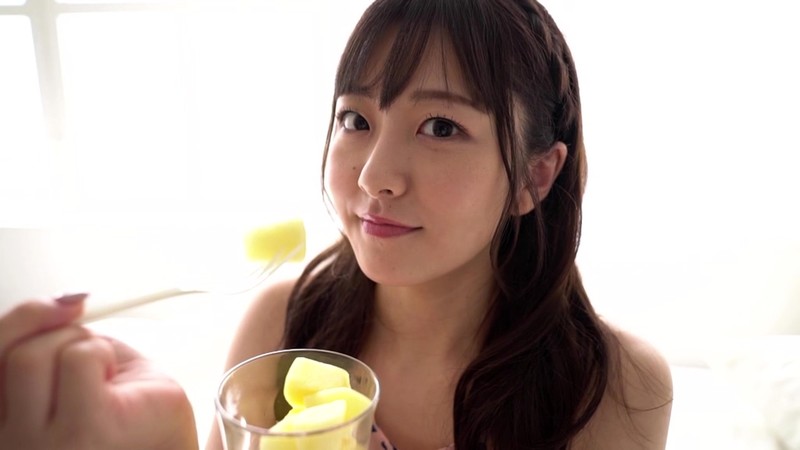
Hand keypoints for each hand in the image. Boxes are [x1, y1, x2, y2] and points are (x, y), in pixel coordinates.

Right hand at [0, 294, 199, 449]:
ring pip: (34, 353)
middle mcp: (15, 441)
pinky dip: (105, 355)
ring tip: (108, 378)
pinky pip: (80, 357)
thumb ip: (53, 344)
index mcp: (11, 425)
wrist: (170, 446)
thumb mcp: (77, 372)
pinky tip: (122, 388)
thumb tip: (62, 300)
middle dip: (57, 335)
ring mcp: (42, 444)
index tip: (56, 305)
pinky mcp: (83, 430)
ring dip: (84, 347)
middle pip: (9, 354)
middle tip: (94, 352)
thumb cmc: (130, 417)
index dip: (17, 323)